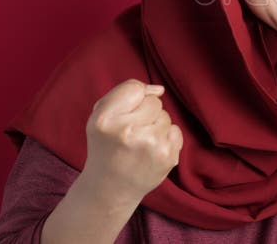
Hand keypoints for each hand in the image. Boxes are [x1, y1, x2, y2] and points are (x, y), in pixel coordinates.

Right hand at [81, 79, 182, 204]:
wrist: (110, 188)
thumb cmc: (107, 145)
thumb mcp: (100, 116)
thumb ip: (126, 92)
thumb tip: (159, 90)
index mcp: (105, 120)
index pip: (134, 88)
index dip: (134, 98)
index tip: (126, 112)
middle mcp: (127, 132)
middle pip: (154, 102)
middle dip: (146, 113)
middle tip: (132, 132)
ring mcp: (150, 146)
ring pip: (166, 117)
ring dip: (156, 126)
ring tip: (140, 143)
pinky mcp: (167, 157)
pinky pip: (176, 131)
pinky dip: (166, 138)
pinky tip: (151, 151)